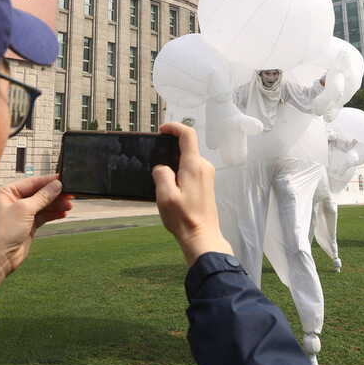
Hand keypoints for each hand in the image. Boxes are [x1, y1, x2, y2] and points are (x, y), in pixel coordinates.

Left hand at [0, 174, 72, 296]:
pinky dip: (53, 214)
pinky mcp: (27, 225)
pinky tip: (63, 214)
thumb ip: (42, 197)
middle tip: (70, 194)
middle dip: (54, 194)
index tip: (63, 179)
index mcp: (6, 192)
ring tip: (69, 205)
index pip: (31, 182)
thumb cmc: (3, 231)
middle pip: (38, 193)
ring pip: (42, 205)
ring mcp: (20, 214)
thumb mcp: (24, 209)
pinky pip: (43, 216)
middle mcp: (13, 201)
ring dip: (56, 205)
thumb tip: (56, 185)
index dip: (48, 181)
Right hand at [153, 122, 232, 266]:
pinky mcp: (206, 183)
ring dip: (174, 165)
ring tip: (164, 185)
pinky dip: (180, 173)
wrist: (202, 237)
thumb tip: (161, 168)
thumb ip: (161, 174)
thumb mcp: (165, 197)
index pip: (187, 134)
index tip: (162, 130)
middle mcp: (204, 167)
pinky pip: (191, 169)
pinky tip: (173, 190)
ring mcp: (207, 175)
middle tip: (156, 166)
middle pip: (186, 147)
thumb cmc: (185, 220)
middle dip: (169, 152)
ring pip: (187, 159)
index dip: (174, 127)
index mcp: (194, 166)